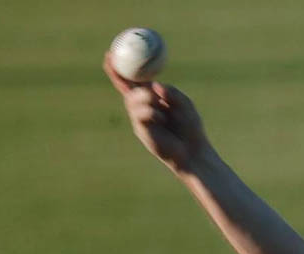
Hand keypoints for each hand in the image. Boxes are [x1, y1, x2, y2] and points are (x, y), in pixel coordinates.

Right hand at [103, 52, 210, 173]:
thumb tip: (155, 85)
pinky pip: (141, 113)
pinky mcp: (141, 130)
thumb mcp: (185, 104)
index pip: (133, 80)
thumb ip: (172, 93)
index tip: (110, 52)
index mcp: (152, 97)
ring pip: (133, 99)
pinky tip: (163, 119)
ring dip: (146, 98)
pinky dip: (152, 112)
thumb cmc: (190, 127)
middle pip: (127, 88)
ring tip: (161, 105)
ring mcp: (140, 118)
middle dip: (120, 77)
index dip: (121, 68)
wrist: (192, 151)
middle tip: (121, 69)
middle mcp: (142, 107)